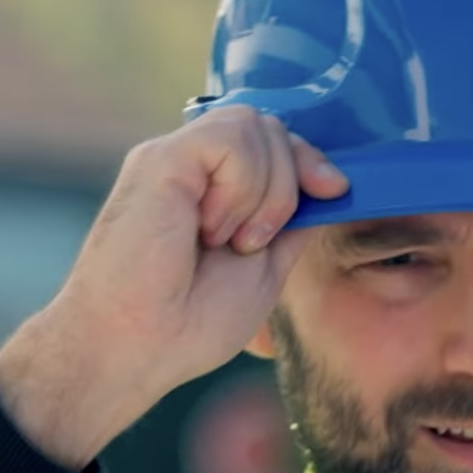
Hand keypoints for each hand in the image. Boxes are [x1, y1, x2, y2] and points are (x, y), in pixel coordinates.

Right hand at [0, 107, 347, 468]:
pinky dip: (241, 185)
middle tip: (254, 242)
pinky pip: (230, 137)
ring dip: (266, 190)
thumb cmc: (190, 322)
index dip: (310, 159)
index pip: (274, 142)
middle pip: (271, 126)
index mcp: (215, 190)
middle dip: (292, 177)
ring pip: (255, 125)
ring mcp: (175, 159)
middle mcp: (193, 167)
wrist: (137, 347)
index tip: (335, 190)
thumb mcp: (266, 266)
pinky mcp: (161, 159)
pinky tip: (211, 228)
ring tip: (230, 240)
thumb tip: (328, 184)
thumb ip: (291, 222)